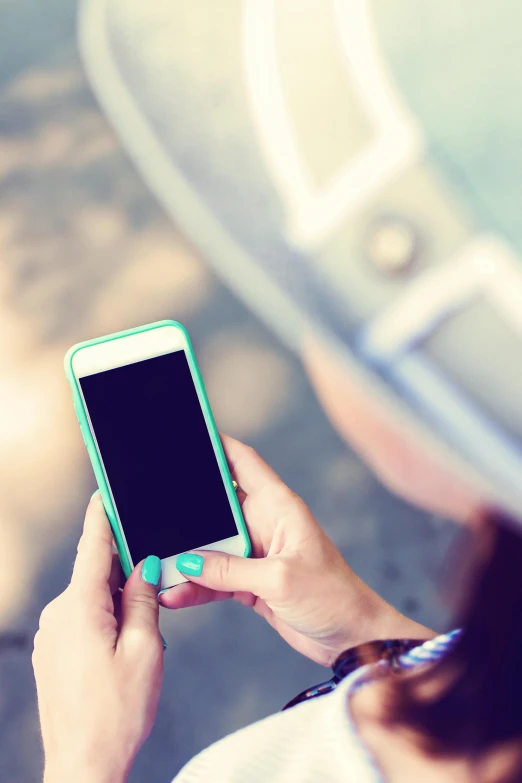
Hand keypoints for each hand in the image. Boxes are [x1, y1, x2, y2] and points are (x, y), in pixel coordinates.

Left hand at [33, 494, 163, 782]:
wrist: (83, 764)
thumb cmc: (116, 713)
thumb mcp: (145, 649)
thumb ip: (143, 599)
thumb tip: (145, 565)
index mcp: (80, 608)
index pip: (92, 548)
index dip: (102, 517)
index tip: (106, 491)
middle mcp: (58, 615)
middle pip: (96, 573)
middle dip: (126, 572)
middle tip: (154, 582)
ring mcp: (52, 634)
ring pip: (91, 597)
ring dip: (118, 601)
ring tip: (141, 633)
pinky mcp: (52, 650)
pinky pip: (81, 618)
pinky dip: (104, 617)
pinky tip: (122, 644)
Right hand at [160, 436, 433, 665]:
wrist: (351, 638)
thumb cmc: (333, 597)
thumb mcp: (279, 579)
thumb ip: (230, 569)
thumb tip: (189, 561)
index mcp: (278, 506)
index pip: (243, 462)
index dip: (216, 446)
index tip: (187, 436)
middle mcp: (264, 524)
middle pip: (217, 506)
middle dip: (187, 509)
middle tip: (153, 509)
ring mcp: (256, 553)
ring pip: (210, 546)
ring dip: (187, 557)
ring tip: (158, 564)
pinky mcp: (251, 581)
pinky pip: (214, 577)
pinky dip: (195, 586)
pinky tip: (175, 594)